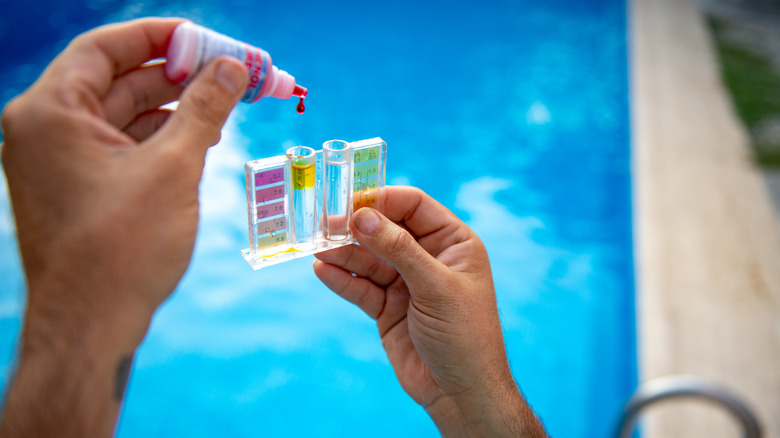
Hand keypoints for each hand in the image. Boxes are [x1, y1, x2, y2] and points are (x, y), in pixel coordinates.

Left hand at [0, 18, 246, 436]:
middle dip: (179, 74)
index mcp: (50, 113)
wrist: (90, 328)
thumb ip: (204, 109)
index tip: (208, 38)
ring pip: (123, 114)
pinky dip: (159, 137)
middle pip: (118, 79)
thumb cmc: (121, 251)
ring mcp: (58, 161)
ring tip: (226, 105)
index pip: (106, 48)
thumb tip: (232, 68)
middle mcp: (45, 130)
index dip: (162, 37)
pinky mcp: (77, 187)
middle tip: (232, 71)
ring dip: (174, 106)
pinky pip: (120, 145)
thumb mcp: (173, 168)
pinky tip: (199, 138)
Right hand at [314, 186, 545, 436]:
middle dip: (357, 228)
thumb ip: (398, 250)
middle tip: (325, 226)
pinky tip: (323, 271)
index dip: (383, 200)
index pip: (414, 207)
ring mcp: (406, 283)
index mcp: (453, 243)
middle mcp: (429, 258)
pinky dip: (343, 280)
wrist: (461, 393)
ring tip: (318, 250)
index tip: (352, 202)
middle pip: (386, 231)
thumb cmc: (465, 336)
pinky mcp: (388, 308)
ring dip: (344, 254)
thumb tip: (362, 217)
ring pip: (369, 260)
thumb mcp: (435, 287)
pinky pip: (362, 288)